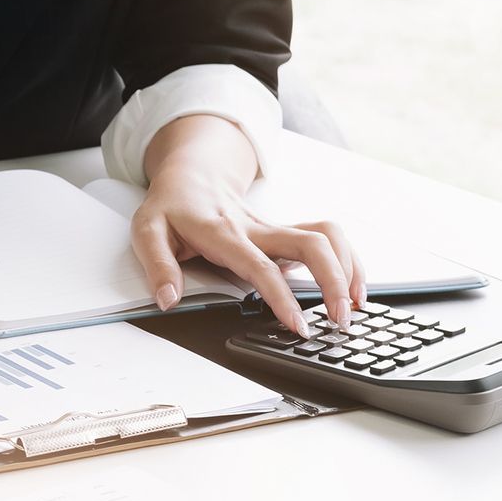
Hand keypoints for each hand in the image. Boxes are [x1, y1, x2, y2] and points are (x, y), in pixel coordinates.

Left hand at [132, 116, 365, 336]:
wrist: (190, 175)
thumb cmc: (171, 205)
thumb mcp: (147, 232)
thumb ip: (158, 266)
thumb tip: (168, 300)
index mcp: (224, 233)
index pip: (261, 267)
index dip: (282, 297)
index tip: (298, 325)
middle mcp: (257, 229)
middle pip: (312, 244)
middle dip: (333, 281)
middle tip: (339, 319)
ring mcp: (274, 229)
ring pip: (327, 236)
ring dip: (348, 267)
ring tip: (354, 305)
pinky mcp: (284, 231)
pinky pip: (325, 239)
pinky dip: (346, 259)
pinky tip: (351, 285)